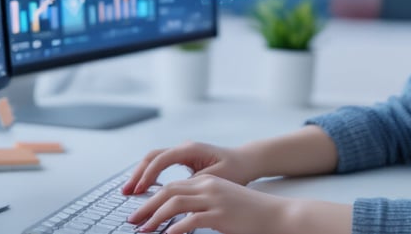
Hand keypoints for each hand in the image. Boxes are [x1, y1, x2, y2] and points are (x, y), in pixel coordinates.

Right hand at [121, 141, 256, 194]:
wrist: (246, 161)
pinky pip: (160, 165)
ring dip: (141, 174)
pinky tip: (144, 188)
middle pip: (152, 157)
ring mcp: (182, 152)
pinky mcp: (183, 160)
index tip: (139, 191)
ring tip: (130, 191)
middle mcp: (183, 148)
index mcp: (190, 149)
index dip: (148, 176)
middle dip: (137, 174)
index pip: (161, 160)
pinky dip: (150, 175)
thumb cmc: (236, 169)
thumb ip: (193, 184)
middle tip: (126, 192)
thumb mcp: (215, 179)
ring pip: (154, 160)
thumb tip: (175, 195)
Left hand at [127, 174, 290, 233]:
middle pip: (169, 192)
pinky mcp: (221, 215)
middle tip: (133, 220)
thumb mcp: (224, 202)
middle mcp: (209, 187)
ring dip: (155, 218)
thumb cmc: (251, 213)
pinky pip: (191, 220)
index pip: (172, 186)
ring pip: (175, 204)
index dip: (152, 197)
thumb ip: (203, 205)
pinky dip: (175, 229)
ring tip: (143, 230)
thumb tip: (180, 217)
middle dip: (147, 206)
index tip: (140, 210)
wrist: (277, 215)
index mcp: (208, 182)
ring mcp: (215, 200)